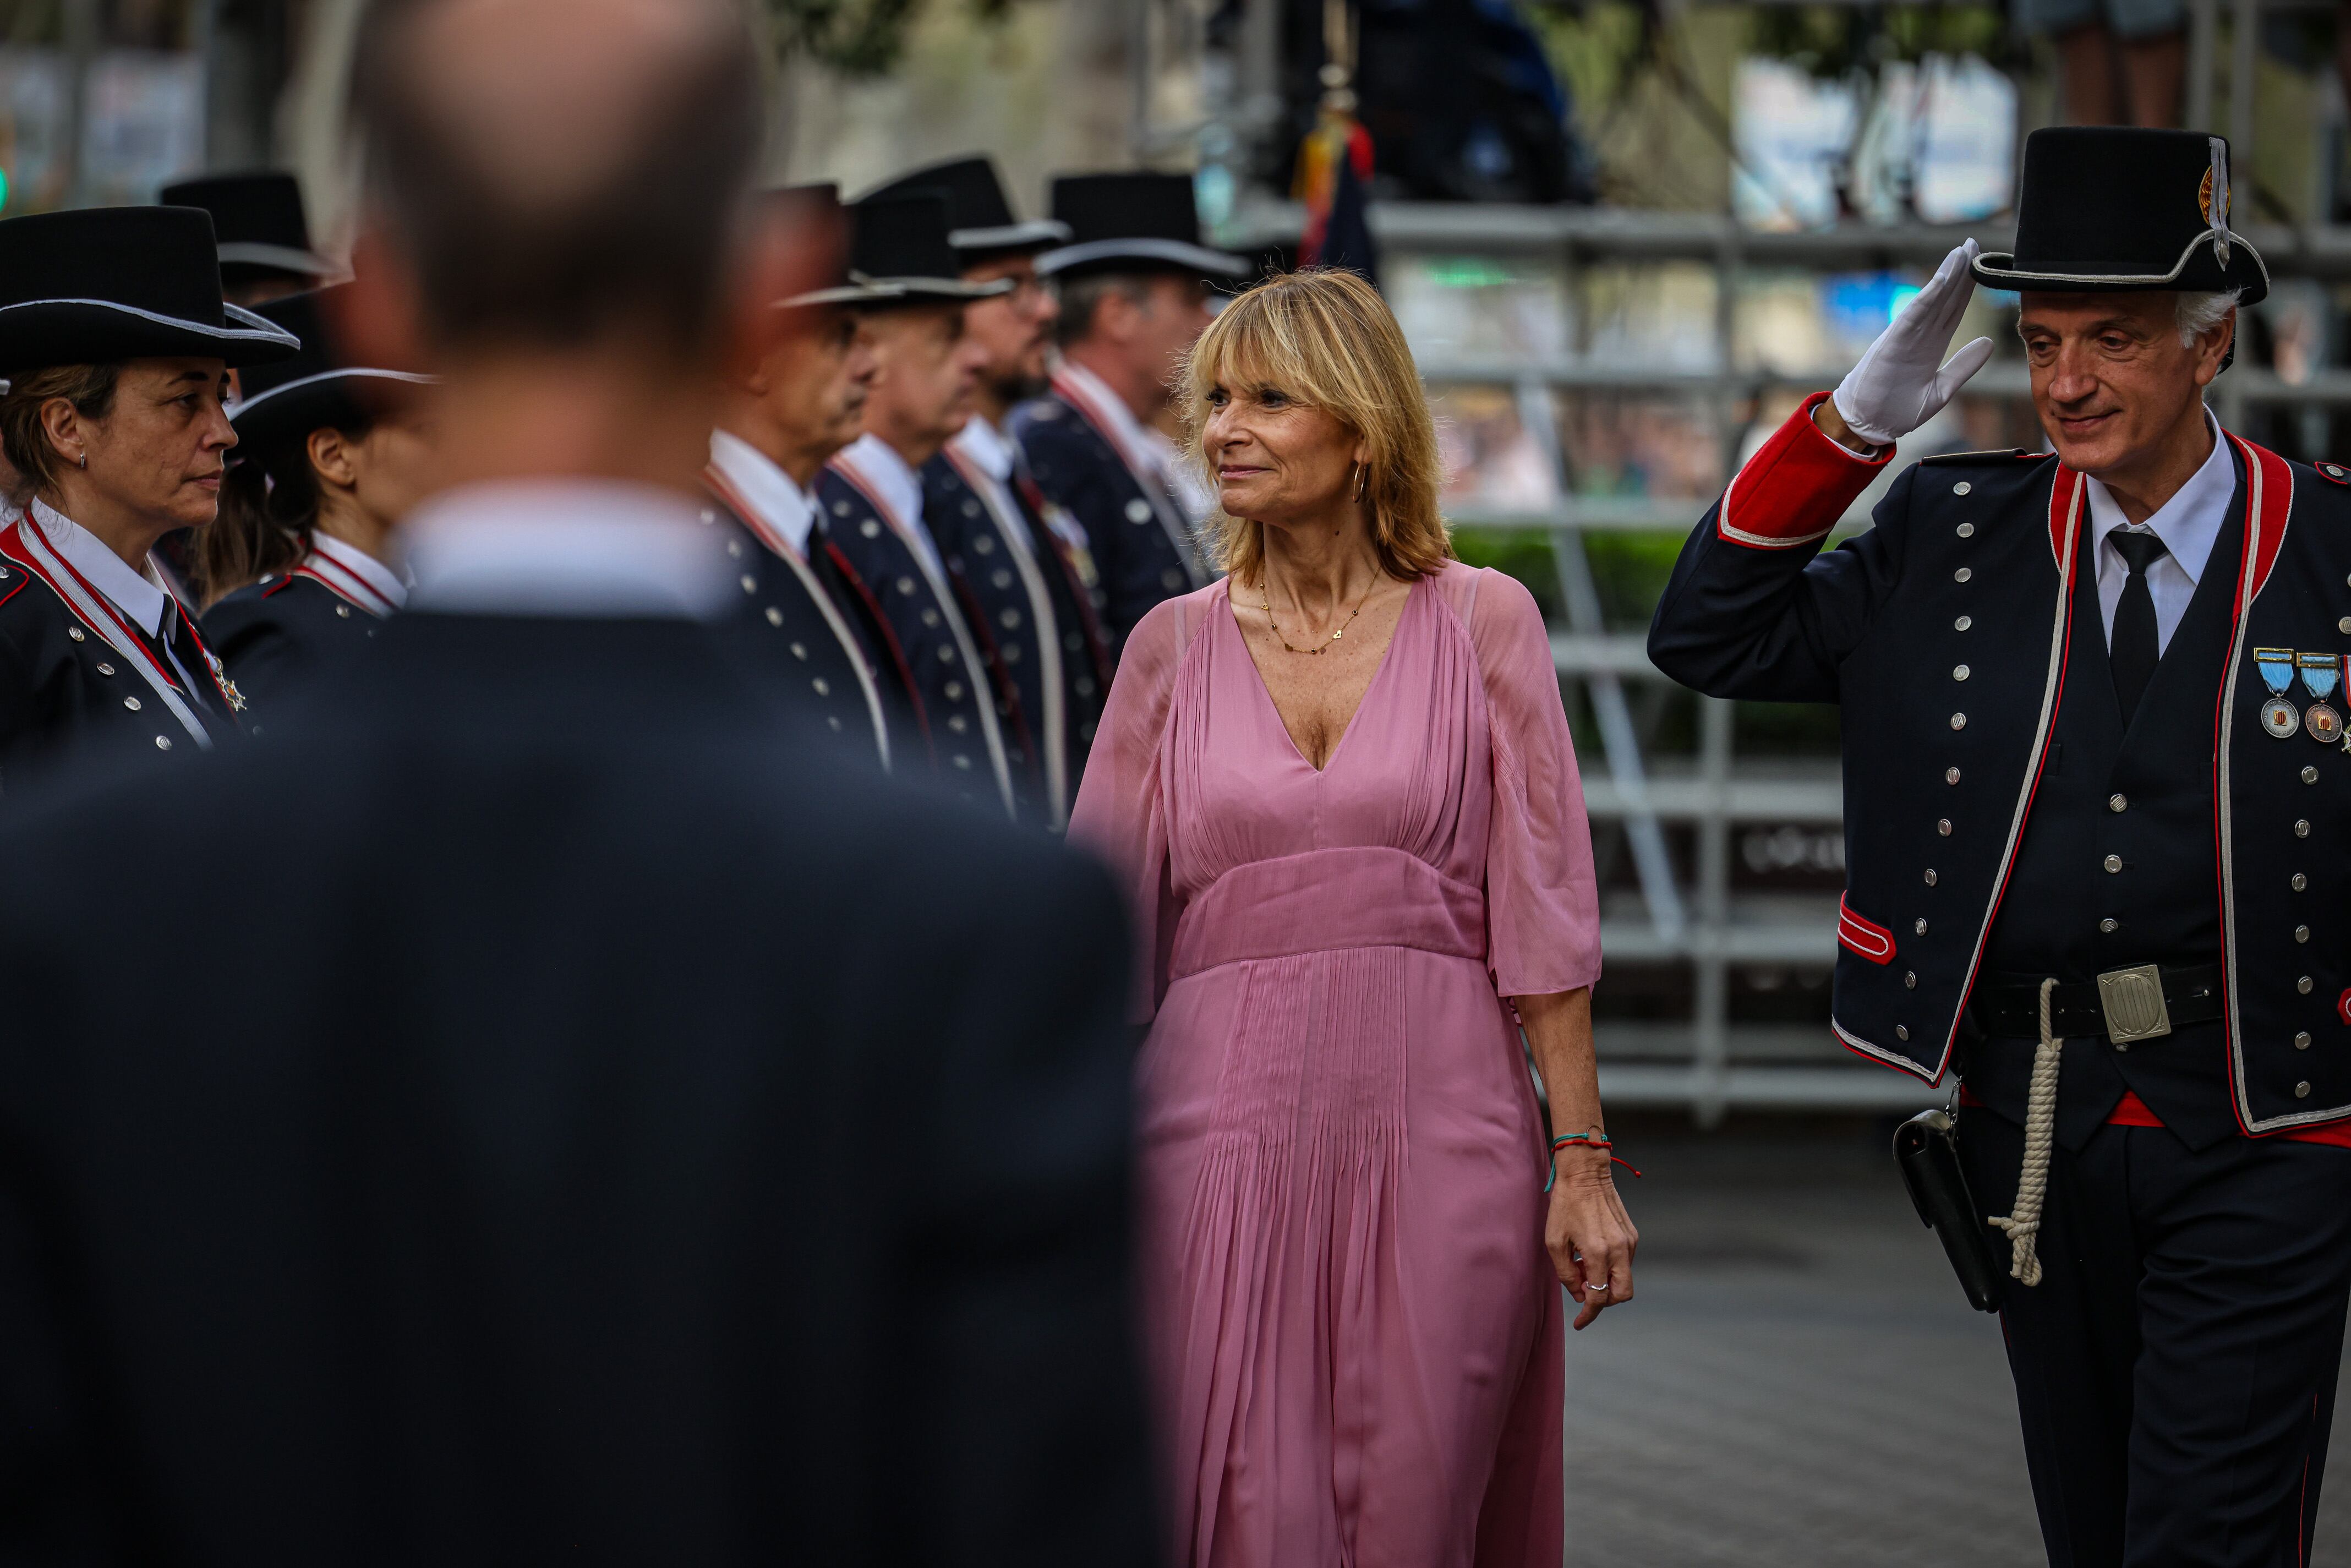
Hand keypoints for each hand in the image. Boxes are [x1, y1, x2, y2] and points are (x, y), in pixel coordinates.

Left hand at [1546, 1146, 1637, 1330]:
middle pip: (1623, 1294)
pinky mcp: (1632, 1234)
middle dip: (1605, 1301)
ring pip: (1625, 1278)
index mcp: (1598, 1252)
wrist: (1585, 1173)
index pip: (1599, 1297)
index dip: (1589, 1314)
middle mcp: (1619, 1249)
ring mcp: (1629, 1242)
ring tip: (1582, 1263)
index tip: (1580, 1322)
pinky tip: (1591, 1252)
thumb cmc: (1565, 1205)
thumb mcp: (1554, 1241)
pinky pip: (1624, 1261)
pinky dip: (1610, 1266)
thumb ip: (1566, 1273)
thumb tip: (1580, 1294)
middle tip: (1584, 1290)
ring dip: (1606, 1280)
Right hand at [1828, 238, 1995, 447]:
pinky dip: (1928, 296)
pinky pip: (1914, 316)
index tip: (1981, 263)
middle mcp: (1920, 336)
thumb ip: (1963, 366)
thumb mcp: (1941, 389)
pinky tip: (1943, 278)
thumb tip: (1989, 342)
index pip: (1954, 310)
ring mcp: (1906, 338)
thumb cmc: (1897, 411)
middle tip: (1973, 242)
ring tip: (1962, 251)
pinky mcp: (1893, 344)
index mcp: (1932, 346)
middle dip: (1960, 271)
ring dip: (1947, 275)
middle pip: (1945, 298)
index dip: (1967, 287)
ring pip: (1931, 300)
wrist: (1868, 427)